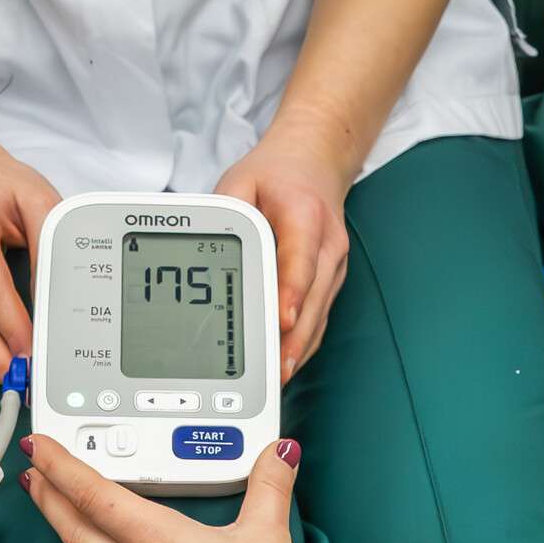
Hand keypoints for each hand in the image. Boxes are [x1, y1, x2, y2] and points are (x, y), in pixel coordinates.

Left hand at [25, 430, 319, 542]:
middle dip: (50, 500)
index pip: (94, 496)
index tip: (40, 449)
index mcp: (161, 542)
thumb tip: (280, 450)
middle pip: (76, 532)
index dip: (60, 467)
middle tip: (36, 478)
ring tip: (70, 530)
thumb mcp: (270, 536)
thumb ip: (270, 486)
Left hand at [214, 134, 352, 377]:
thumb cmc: (277, 177)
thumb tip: (210, 244)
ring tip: (279, 378)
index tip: (282, 318)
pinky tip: (286, 364)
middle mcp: (327, 244)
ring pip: (318, 314)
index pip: (301, 259)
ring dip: (300, 347)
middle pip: (313, 298)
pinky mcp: (328, 282)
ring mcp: (333, 267)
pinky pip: (317, 317)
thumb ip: (227, 210)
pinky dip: (303, 342)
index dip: (291, 291)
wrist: (314, 164)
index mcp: (306, 216)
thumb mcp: (242, 180)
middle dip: (294, 337)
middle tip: (277, 369)